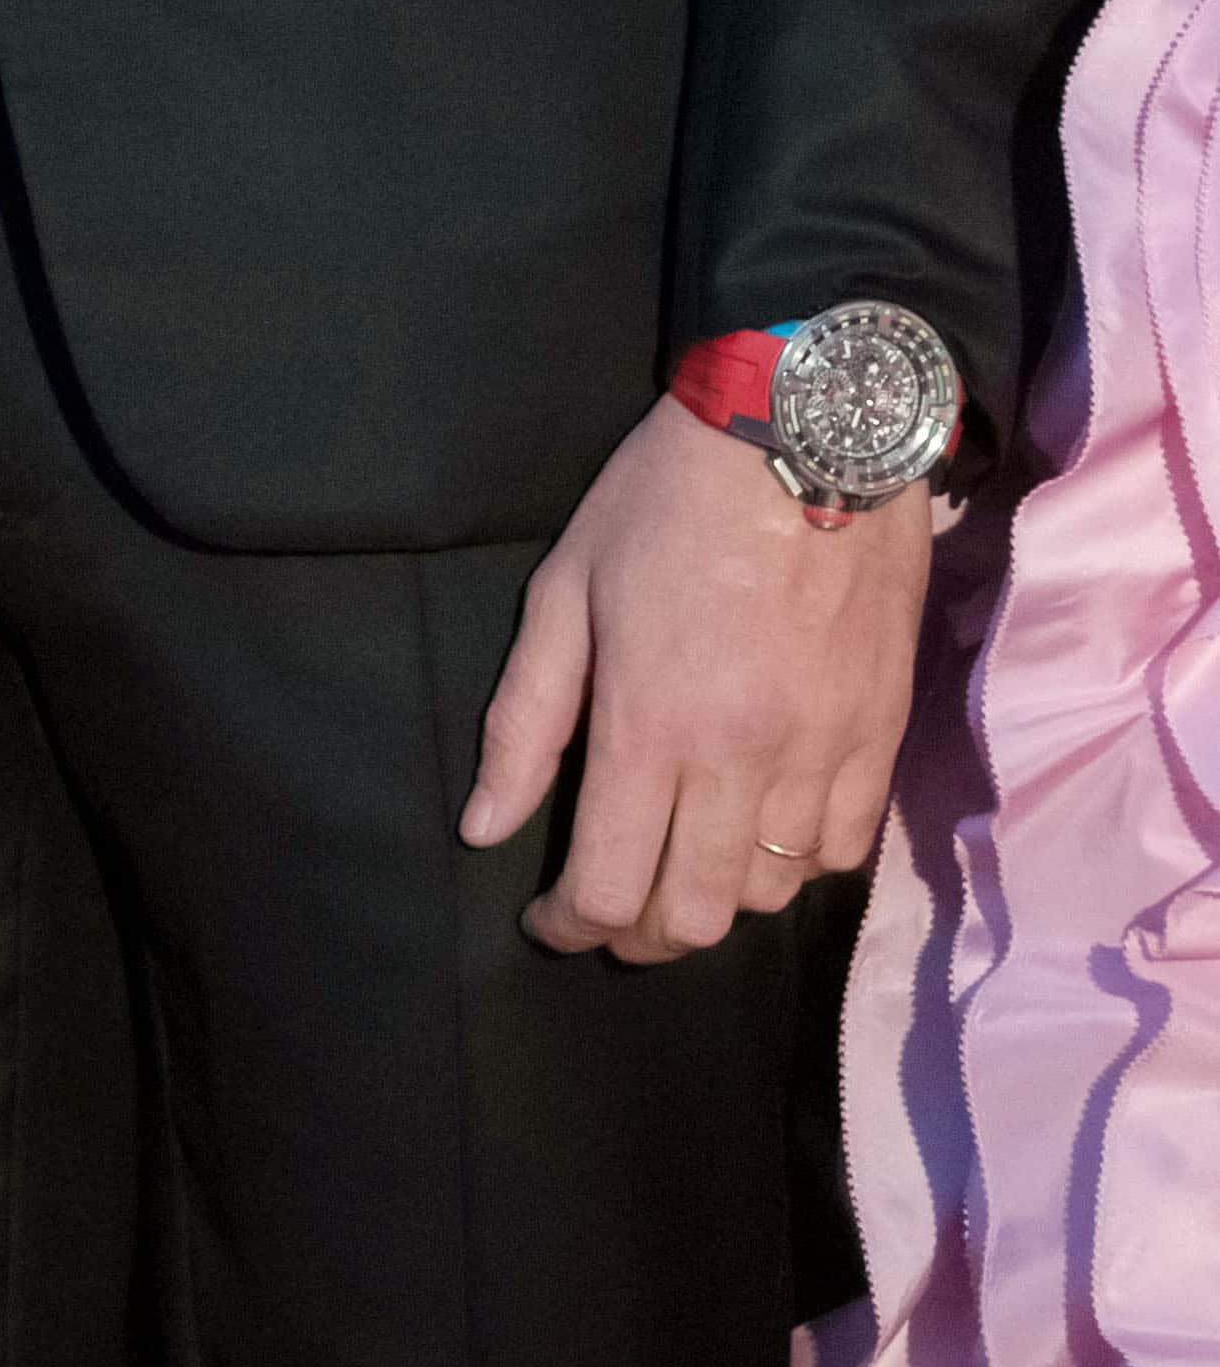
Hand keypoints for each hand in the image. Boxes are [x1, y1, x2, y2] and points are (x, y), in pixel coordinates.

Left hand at [460, 394, 928, 957]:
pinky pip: (838, 852)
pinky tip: (759, 829)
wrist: (804, 432)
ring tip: (679, 859)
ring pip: (766, 894)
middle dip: (637, 934)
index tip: (546, 919)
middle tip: (610, 906)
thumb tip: (486, 828)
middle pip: (692, 917)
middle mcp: (739, 759)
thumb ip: (525, 719)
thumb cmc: (665, 501)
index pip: (606, 886)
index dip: (568, 926)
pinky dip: (793, 864)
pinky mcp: (879, 737)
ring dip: (714, 898)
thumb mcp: (566, 588)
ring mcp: (820, 753)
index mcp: (649, 723)